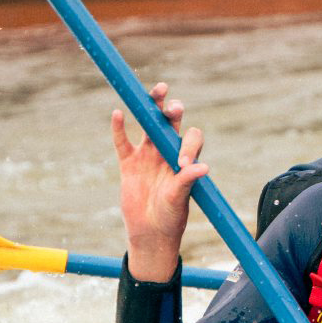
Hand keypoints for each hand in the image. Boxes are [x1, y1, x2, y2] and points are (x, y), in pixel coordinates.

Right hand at [112, 82, 207, 283]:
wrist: (150, 232)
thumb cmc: (170, 217)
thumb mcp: (179, 199)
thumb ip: (187, 180)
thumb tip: (203, 167)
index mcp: (184, 159)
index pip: (190, 139)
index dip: (187, 145)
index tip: (180, 164)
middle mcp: (167, 152)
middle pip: (170, 122)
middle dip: (173, 111)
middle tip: (174, 108)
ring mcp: (147, 155)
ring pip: (148, 124)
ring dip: (152, 108)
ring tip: (159, 90)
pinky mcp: (128, 163)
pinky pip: (122, 142)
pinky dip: (119, 128)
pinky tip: (117, 114)